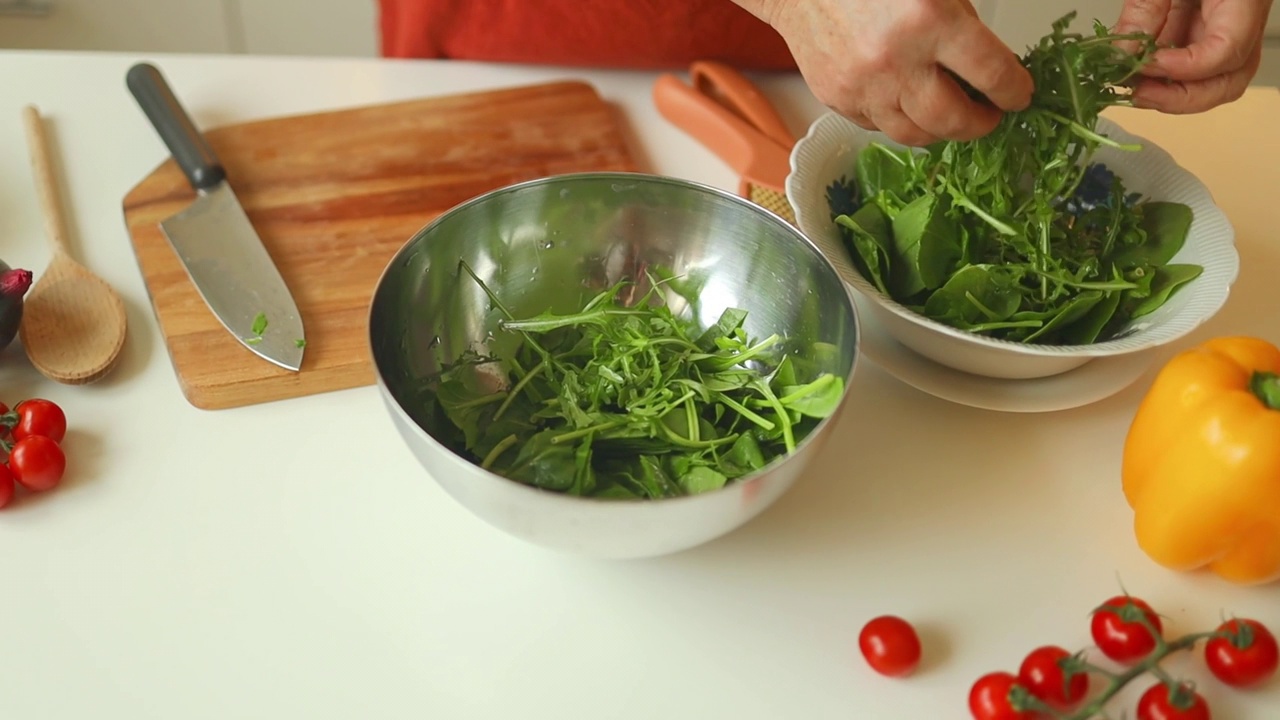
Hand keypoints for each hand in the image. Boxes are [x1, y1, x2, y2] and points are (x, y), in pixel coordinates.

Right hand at [733, 0, 1032, 145]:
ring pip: (914, 134)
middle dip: (980, 123)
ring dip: (939, 129)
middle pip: (953, 120)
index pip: (992, 73)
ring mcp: (862, 86)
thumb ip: (962, 24)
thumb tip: (989, 66)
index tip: (1019, 95)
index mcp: (929, 20)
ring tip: (950, 115)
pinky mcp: (837, 98)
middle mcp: (895, 60)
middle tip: (989, 114)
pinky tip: (906, 101)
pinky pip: (878, 126)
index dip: (1014, 91)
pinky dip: (898, 119)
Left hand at [1114, 0, 1274, 112]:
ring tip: (1133, 87)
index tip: (1145, 65)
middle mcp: (1242, 19)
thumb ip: (1146, 6)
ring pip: (1213, 82)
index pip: (1227, 51)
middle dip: (1180, 98)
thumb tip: (1121, 54)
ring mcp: (1226, 28)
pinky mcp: (1204, 30)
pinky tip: (1134, 72)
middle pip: (1228, 80)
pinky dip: (1162, 78)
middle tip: (1136, 92)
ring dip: (1171, 94)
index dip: (1185, 69)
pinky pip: (1191, 67)